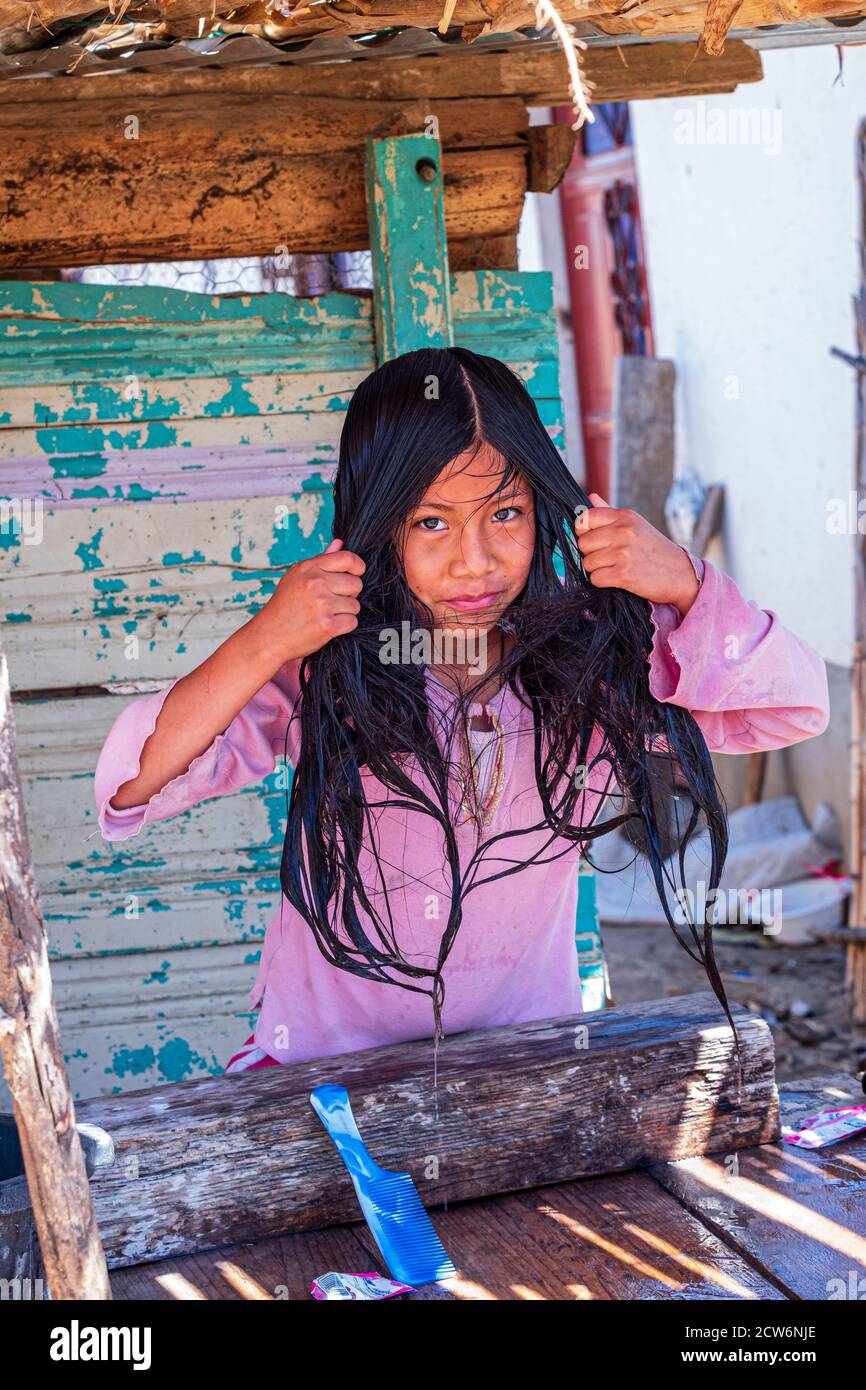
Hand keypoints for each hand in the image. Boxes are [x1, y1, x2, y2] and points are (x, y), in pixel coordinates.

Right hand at [255, 537, 365, 661]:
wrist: (268, 636)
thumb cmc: (284, 606)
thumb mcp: (296, 577)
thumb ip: (321, 561)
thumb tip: (340, 542)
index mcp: (309, 568)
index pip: (348, 558)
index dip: (357, 567)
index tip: (355, 574)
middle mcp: (316, 583)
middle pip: (356, 584)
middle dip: (349, 594)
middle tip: (332, 601)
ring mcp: (322, 604)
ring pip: (355, 605)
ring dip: (345, 612)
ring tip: (326, 614)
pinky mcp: (328, 625)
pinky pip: (352, 621)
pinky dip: (344, 626)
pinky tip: (328, 626)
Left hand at [575, 493, 700, 614]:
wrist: (681, 574)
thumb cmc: (655, 549)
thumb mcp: (636, 525)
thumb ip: (610, 513)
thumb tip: (591, 498)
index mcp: (625, 517)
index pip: (585, 518)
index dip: (583, 531)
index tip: (592, 539)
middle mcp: (624, 532)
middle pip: (583, 543)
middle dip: (590, 553)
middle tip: (605, 558)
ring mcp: (623, 553)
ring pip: (587, 563)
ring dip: (597, 569)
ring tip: (614, 568)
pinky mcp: (624, 574)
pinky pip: (595, 578)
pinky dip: (602, 582)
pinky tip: (616, 578)